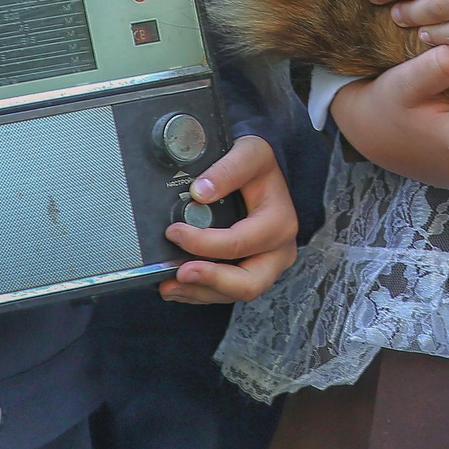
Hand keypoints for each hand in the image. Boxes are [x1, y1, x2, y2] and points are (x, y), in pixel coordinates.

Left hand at [157, 135, 299, 304]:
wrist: (264, 173)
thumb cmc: (259, 165)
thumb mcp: (249, 154)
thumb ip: (227, 170)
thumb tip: (200, 192)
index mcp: (280, 222)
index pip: (239, 243)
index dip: (203, 243)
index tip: (175, 232)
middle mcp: (279, 250)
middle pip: (248, 283)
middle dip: (210, 282)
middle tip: (178, 275)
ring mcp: (267, 266)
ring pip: (235, 294)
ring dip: (200, 292)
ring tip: (169, 285)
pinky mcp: (252, 272)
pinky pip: (227, 293)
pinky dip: (201, 293)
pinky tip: (179, 287)